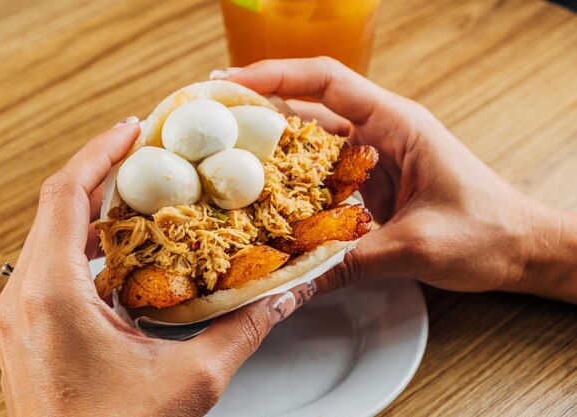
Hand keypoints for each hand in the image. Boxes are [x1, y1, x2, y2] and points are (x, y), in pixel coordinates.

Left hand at [0, 119, 305, 416]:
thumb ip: (241, 330)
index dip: (100, 153)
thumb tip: (281, 296)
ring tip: (140, 195)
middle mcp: (26, 299)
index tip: (133, 128)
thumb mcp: (190, 380)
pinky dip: (88, 248)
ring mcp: (22, 317)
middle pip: (57, 208)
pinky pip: (53, 268)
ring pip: (53, 238)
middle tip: (147, 155)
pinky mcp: (29, 332)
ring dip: (95, 211)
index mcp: (54, 297)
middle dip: (102, 173)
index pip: (66, 196)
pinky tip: (125, 253)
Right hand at [213, 57, 576, 301]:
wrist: (521, 248)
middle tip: (209, 125)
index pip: (326, 81)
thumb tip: (293, 285)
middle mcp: (380, 133)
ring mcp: (374, 158)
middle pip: (309, 106)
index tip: (228, 84)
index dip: (274, 75)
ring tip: (223, 163)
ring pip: (311, 143)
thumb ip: (352, 263)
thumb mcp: (417, 247)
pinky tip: (266, 201)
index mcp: (396, 124)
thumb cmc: (489, 232)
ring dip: (271, 150)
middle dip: (258, 110)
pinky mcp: (372, 184)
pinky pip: (323, 176)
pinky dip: (293, 184)